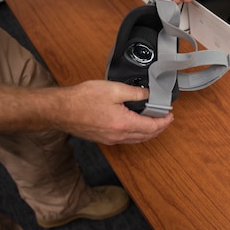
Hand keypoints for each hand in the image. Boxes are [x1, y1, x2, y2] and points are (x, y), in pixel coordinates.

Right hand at [0, 79, 172, 145]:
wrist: (59, 110)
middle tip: (165, 118)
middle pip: (145, 136)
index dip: (164, 121)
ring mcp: (110, 139)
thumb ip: (135, 93)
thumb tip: (150, 94)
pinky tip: (135, 125)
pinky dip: (136, 134)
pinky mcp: (102, 138)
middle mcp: (118, 135)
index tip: (170, 115)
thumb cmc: (82, 99)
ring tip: (154, 122)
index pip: (151, 127)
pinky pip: (126, 139)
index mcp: (124, 124)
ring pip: (136, 139)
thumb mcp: (114, 89)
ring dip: (148, 132)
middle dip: (159, 128)